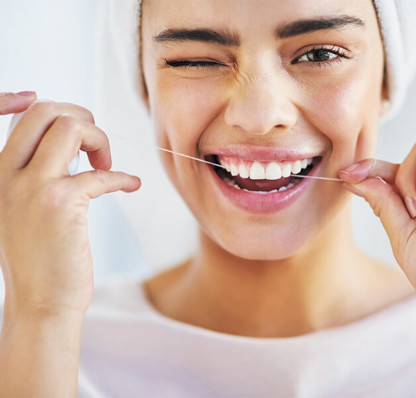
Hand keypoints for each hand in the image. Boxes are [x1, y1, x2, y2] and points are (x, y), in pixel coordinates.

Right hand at [0, 93, 140, 317]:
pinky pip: (101, 173)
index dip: (47, 105)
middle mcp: (6, 175)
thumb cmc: (40, 259)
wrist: (40, 303)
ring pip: (70, 127)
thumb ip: (34, 176)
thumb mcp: (22, 210)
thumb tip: (68, 145)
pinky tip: (131, 185)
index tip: (76, 116)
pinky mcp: (61, 204)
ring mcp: (31, 187)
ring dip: (100, 138)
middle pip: (45, 111)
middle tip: (96, 143)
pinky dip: (123, 177)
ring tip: (108, 163)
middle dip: (81, 116)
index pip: (18, 118)